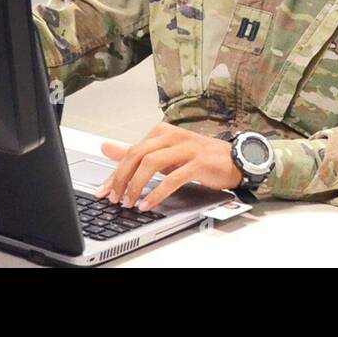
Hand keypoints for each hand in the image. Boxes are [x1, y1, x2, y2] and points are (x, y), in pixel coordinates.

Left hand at [97, 122, 241, 211]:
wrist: (234, 160)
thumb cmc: (199, 158)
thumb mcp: (165, 154)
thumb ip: (137, 153)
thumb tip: (106, 148)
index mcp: (163, 132)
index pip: (132, 150)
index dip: (115, 172)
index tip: (103, 190)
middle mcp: (173, 136)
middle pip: (138, 154)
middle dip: (121, 178)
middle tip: (114, 198)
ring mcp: (186, 148)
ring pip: (151, 163)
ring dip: (136, 185)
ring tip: (129, 202)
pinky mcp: (198, 163)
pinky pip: (172, 178)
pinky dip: (156, 193)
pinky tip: (148, 204)